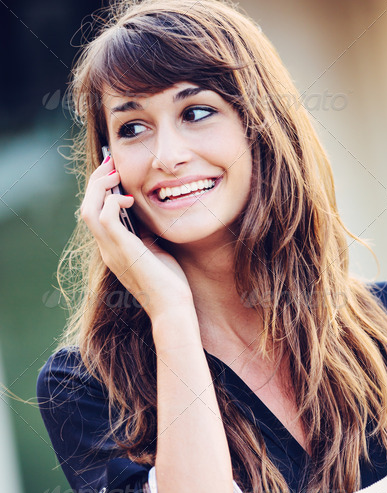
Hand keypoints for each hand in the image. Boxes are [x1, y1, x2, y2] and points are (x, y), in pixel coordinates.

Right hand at [79, 155, 193, 320]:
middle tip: (111, 164)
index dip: (101, 191)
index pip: (95, 214)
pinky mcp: (123, 250)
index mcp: (113, 250)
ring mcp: (112, 251)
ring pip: (88, 210)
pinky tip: (128, 199)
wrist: (173, 308)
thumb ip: (144, 234)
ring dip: (99, 187)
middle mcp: (107, 250)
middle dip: (97, 182)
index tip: (115, 173)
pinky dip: (111, 202)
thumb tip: (145, 215)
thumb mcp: (154, 252)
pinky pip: (104, 217)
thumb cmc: (169, 284)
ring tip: (115, 174)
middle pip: (86, 208)